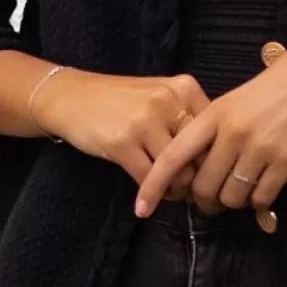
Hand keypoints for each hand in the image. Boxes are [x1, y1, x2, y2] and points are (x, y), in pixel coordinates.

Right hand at [32, 67, 212, 192]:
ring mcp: (144, 121)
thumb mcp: (159, 98)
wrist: (70, 97)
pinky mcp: (122, 143)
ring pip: (179, 172)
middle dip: (196, 179)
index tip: (203, 174)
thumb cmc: (119, 102)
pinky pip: (149, 180)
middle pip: (201, 155)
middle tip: (186, 191)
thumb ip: (187, 120)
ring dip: (175, 190)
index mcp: (184, 88)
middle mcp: (168, 101)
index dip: (212, 159)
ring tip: (167, 192)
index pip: (215, 134)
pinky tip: (146, 198)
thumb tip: (214, 163)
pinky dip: (151, 195)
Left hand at [134, 34, 286, 218]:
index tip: (141, 208)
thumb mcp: (237, 98)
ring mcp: (260, 148)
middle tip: (208, 202)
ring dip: (232, 203)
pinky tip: (262, 195)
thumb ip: (215, 127)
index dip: (154, 185)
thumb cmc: (277, 85)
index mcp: (215, 114)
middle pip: (203, 186)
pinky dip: (259, 203)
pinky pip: (262, 197)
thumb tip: (198, 162)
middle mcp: (233, 133)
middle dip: (203, 201)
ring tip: (238, 194)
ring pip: (231, 197)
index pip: (174, 156)